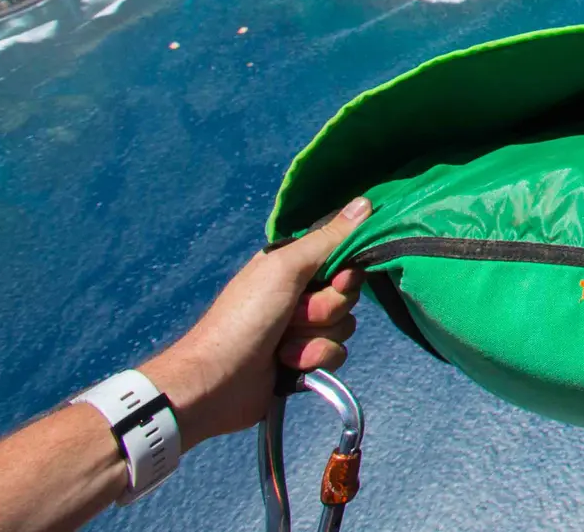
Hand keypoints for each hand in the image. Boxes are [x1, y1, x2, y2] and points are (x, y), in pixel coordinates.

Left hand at [142, 197, 370, 448]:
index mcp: (293, 264)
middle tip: (295, 315)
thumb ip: (327, 239)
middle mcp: (299, 292)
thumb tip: (366, 201)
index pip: (343, 259)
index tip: (335, 282)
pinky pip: (335, 354)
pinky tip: (287, 363)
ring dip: (316, 338)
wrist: (216, 382)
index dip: (345, 274)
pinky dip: (313, 359)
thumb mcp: (286, 268)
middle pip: (346, 295)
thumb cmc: (246, 316)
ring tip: (284, 344)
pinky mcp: (305, 359)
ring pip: (344, 326)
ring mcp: (302, 328)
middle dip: (325, 309)